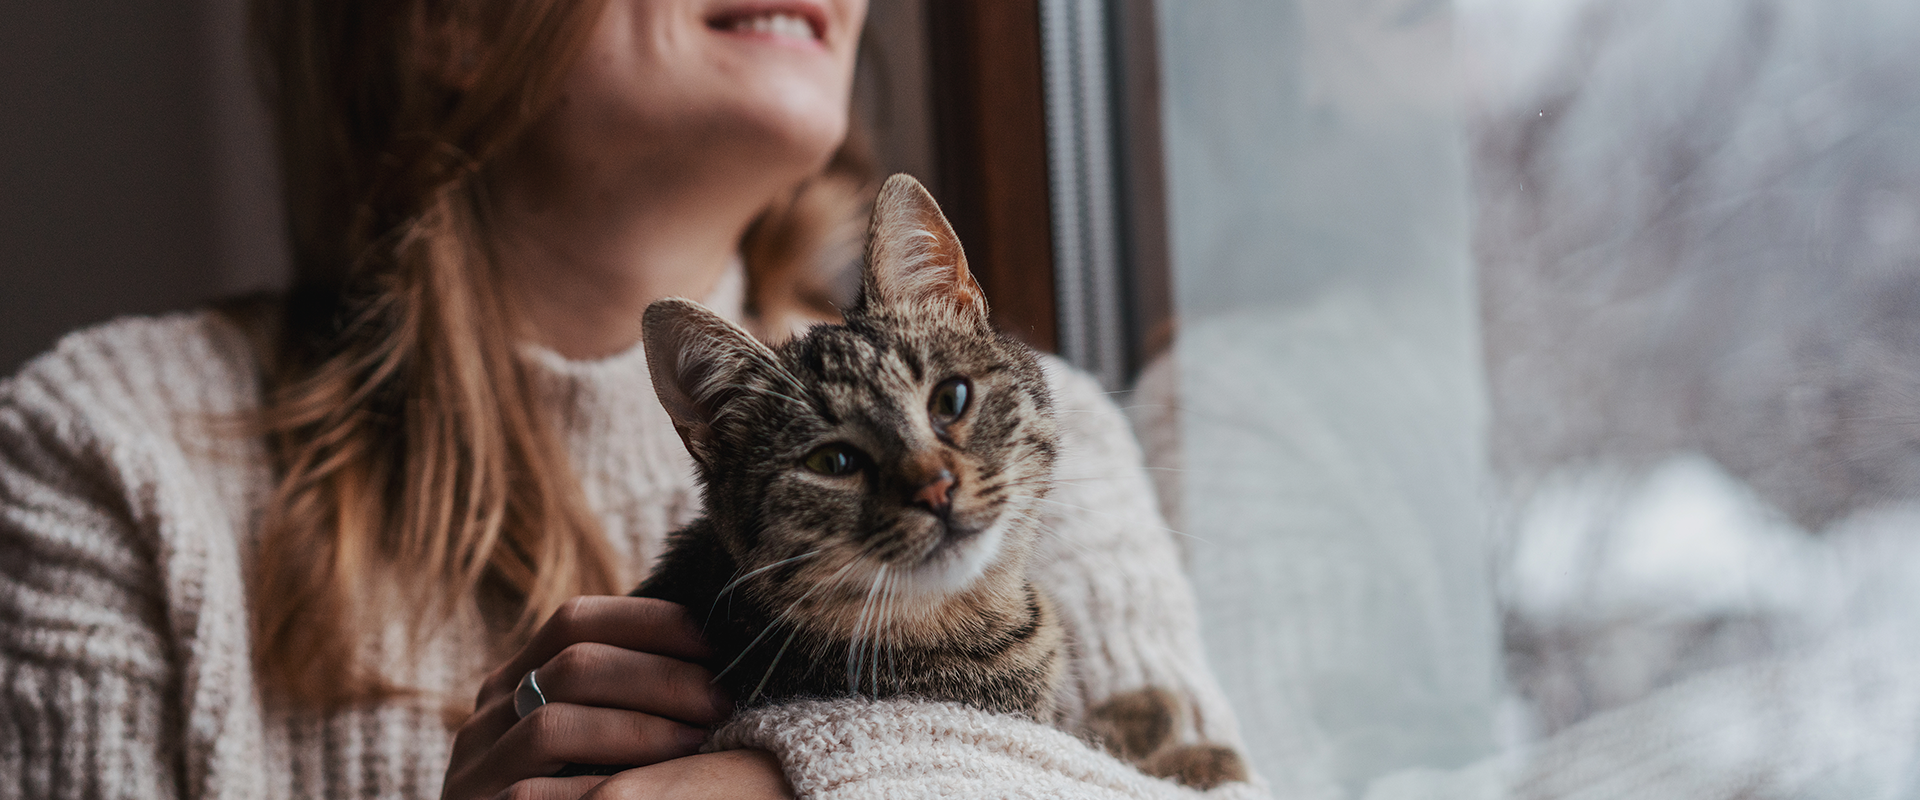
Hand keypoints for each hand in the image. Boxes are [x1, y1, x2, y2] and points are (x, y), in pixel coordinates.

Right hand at [441, 596, 745, 799]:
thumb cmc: (573, 788)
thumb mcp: (590, 733)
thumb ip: (622, 696)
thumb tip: (708, 660)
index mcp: (519, 678)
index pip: (575, 620)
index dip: (646, 620)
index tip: (711, 641)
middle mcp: (491, 712)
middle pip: (572, 665)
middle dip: (658, 676)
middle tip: (719, 699)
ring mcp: (477, 765)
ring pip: (552, 726)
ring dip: (636, 729)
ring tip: (697, 740)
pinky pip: (531, 794)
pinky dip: (600, 784)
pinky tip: (649, 788)